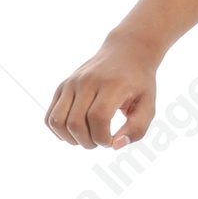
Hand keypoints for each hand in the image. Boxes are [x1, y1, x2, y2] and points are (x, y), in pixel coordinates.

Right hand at [45, 30, 159, 148]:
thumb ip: (137, 129)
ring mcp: (71, 83)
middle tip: (101, 140)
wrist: (126, 52)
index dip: (103, 138)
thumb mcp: (148, 105)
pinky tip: (74, 132)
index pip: (98, 118)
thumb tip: (114, 146)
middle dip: (88, 142)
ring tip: (86, 138)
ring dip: (70, 139)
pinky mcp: (62, 87)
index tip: (112, 140)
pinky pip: (49, 116)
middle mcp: (87, 82)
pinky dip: (58, 131)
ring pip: (57, 121)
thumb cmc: (138, 83)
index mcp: (111, 85)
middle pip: (75, 123)